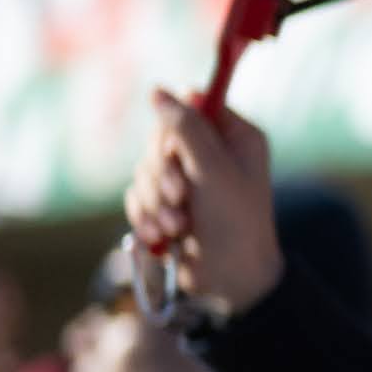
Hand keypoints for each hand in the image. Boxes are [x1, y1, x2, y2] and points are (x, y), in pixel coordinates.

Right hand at [125, 90, 283, 317]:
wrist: (230, 280)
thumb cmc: (234, 223)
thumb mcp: (213, 170)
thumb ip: (186, 129)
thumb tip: (158, 90)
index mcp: (234, 137)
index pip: (189, 109)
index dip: (173, 131)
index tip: (176, 154)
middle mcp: (212, 154)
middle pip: (159, 141)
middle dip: (161, 174)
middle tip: (179, 197)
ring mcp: (188, 180)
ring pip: (143, 171)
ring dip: (153, 201)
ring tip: (176, 226)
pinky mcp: (168, 205)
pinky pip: (137, 197)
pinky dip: (145, 217)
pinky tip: (162, 237)